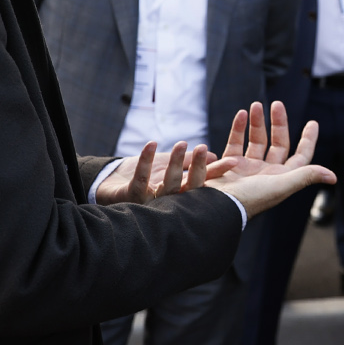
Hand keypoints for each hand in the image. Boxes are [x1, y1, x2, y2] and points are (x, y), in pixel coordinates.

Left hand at [95, 141, 214, 204]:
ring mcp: (151, 201)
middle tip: (205, 148)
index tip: (233, 161)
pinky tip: (151, 144)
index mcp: (180, 194)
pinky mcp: (132, 197)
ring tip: (182, 143)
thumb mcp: (170, 163)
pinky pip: (140, 180)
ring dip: (175, 163)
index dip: (217, 173)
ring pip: (167, 185)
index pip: (203, 183)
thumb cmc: (144, 175)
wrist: (110, 183)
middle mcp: (168, 201)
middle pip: (188, 188)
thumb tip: (214, 155)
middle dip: (198, 168)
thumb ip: (190, 161)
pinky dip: (146, 161)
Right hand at [206, 101, 336, 219]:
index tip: (313, 122)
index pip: (301, 156)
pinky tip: (241, 114)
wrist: (219, 206)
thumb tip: (333, 177)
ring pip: (257, 140)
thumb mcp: (282, 186)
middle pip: (278, 144)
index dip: (308, 140)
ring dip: (257, 122)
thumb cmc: (253, 198)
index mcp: (282, 178)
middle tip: (276, 104)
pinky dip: (238, 128)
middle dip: (278, 124)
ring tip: (256, 104)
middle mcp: (267, 172)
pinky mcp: (230, 165)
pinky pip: (236, 143)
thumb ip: (306, 176)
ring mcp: (248, 168)